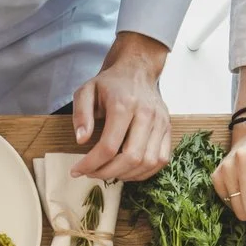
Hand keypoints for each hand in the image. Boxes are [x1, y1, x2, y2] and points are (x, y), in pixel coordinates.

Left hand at [71, 33, 173, 182]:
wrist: (136, 70)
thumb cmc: (109, 83)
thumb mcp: (86, 92)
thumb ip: (81, 115)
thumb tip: (81, 140)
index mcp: (124, 104)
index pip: (109, 146)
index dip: (91, 164)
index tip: (77, 170)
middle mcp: (147, 114)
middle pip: (131, 158)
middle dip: (108, 172)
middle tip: (92, 173)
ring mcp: (161, 122)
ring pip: (148, 162)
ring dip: (126, 175)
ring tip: (108, 172)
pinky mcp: (168, 129)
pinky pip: (161, 160)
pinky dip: (144, 172)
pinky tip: (127, 171)